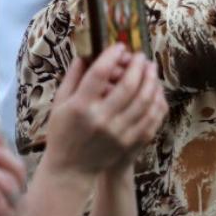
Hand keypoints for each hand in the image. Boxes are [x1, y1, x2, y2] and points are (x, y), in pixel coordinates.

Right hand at [43, 44, 167, 176]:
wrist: (70, 169)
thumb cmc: (63, 132)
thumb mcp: (59, 103)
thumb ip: (73, 77)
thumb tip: (87, 53)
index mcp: (80, 107)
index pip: (100, 73)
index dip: (112, 56)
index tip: (120, 46)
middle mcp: (101, 119)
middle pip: (128, 85)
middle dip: (138, 66)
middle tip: (141, 56)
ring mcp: (117, 133)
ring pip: (144, 101)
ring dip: (151, 81)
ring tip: (151, 69)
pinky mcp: (129, 143)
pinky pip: (150, 119)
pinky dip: (156, 101)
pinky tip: (155, 91)